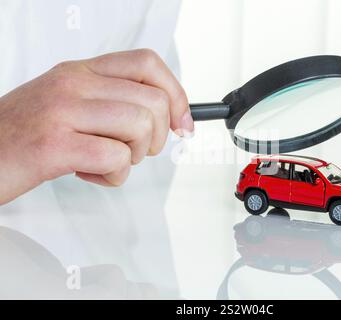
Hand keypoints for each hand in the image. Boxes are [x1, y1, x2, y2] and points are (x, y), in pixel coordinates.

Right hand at [0, 49, 193, 203]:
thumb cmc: (27, 134)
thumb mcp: (71, 103)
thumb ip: (113, 102)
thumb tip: (166, 114)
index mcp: (80, 71)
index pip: (147, 63)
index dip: (176, 94)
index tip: (181, 123)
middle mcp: (73, 84)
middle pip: (152, 101)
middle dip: (156, 136)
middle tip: (136, 150)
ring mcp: (62, 112)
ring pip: (139, 126)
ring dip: (134, 156)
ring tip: (108, 161)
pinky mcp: (53, 146)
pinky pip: (114, 158)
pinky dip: (114, 176)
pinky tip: (91, 174)